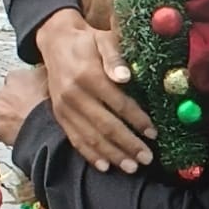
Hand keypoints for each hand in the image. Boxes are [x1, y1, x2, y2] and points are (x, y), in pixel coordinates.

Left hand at [0, 66, 49, 146]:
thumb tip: (47, 67)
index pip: (16, 79)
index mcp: (16, 77)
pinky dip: (6, 132)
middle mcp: (2, 91)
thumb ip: (44, 72)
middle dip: (14, 102)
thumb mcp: (53, 79)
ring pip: (0, 113)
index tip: (32, 94)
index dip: (25, 88)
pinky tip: (19, 132)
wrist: (45, 128)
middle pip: (5, 96)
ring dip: (9, 117)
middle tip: (29, 110)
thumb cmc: (51, 104)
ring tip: (25, 123)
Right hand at [34, 9, 156, 172]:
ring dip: (112, 155)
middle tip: (147, 158)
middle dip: (128, 144)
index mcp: (88, 76)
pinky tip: (104, 166)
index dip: (137, 120)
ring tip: (131, 167)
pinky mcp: (59, 116)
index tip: (154, 133)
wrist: (55, 41)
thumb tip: (125, 77)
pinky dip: (90, 155)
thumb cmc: (88, 41)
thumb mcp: (104, 40)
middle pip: (105, 126)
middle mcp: (74, 95)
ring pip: (91, 137)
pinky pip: (75, 139)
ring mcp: (64, 108)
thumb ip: (115, 58)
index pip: (118, 103)